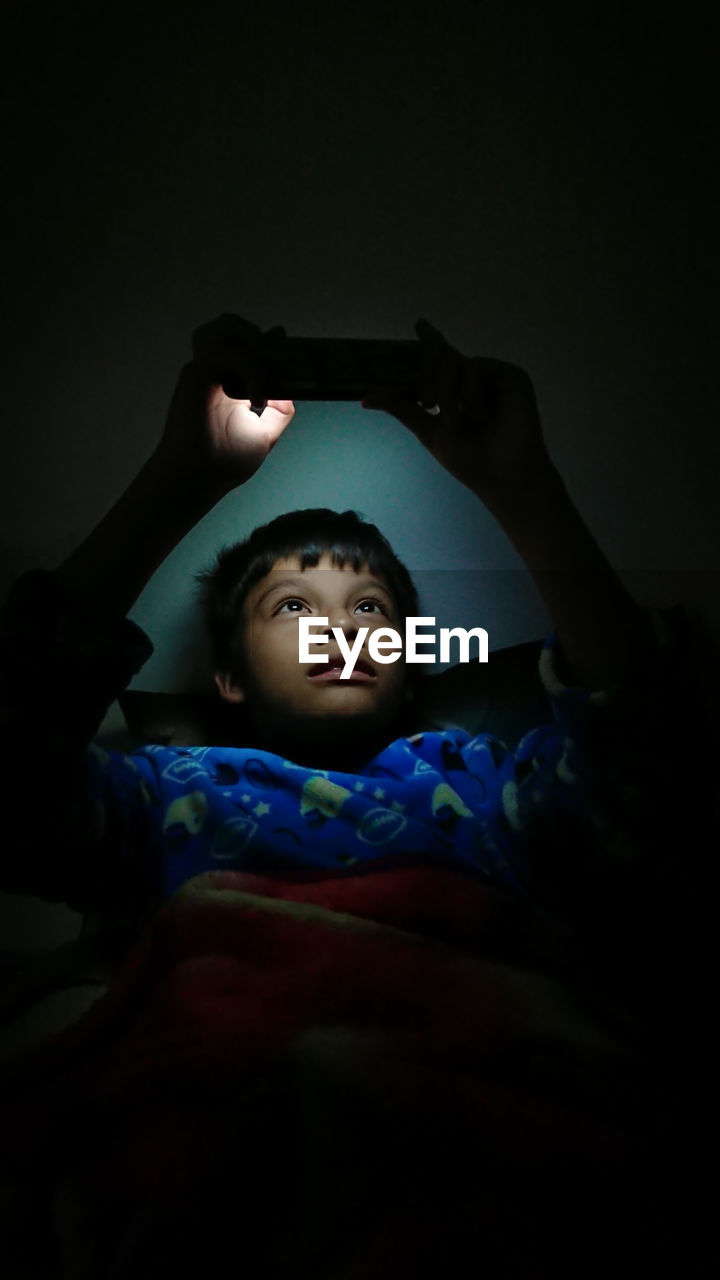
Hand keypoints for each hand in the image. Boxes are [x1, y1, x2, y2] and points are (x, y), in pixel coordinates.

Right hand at [156, 314, 294, 494]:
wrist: (199, 479)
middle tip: (275, 358)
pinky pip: (228, 355)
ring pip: (222, 328)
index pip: (243, 344)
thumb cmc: (223, 462)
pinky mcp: (196, 376)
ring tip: (266, 366)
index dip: (265, 339)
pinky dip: (251, 371)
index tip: (284, 340)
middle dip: (255, 334)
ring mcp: (203, 371)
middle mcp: (212, 372)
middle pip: (228, 325)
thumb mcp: (264, 434)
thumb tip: (289, 393)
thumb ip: (278, 412)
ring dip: (250, 340)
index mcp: (226, 381)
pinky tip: (259, 399)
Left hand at [361, 319, 552, 502]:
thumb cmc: (470, 460)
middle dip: (428, 377)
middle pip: (441, 357)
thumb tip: (365, 399)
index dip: (431, 340)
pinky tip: (480, 414)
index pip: (439, 360)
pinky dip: (471, 393)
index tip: (419, 325)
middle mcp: (471, 380)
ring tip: (457, 421)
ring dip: (449, 393)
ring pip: (455, 362)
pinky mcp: (510, 376)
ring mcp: (492, 376)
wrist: (503, 477)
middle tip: (427, 403)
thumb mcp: (429, 432)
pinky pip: (477, 367)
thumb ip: (402, 409)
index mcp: (454, 391)